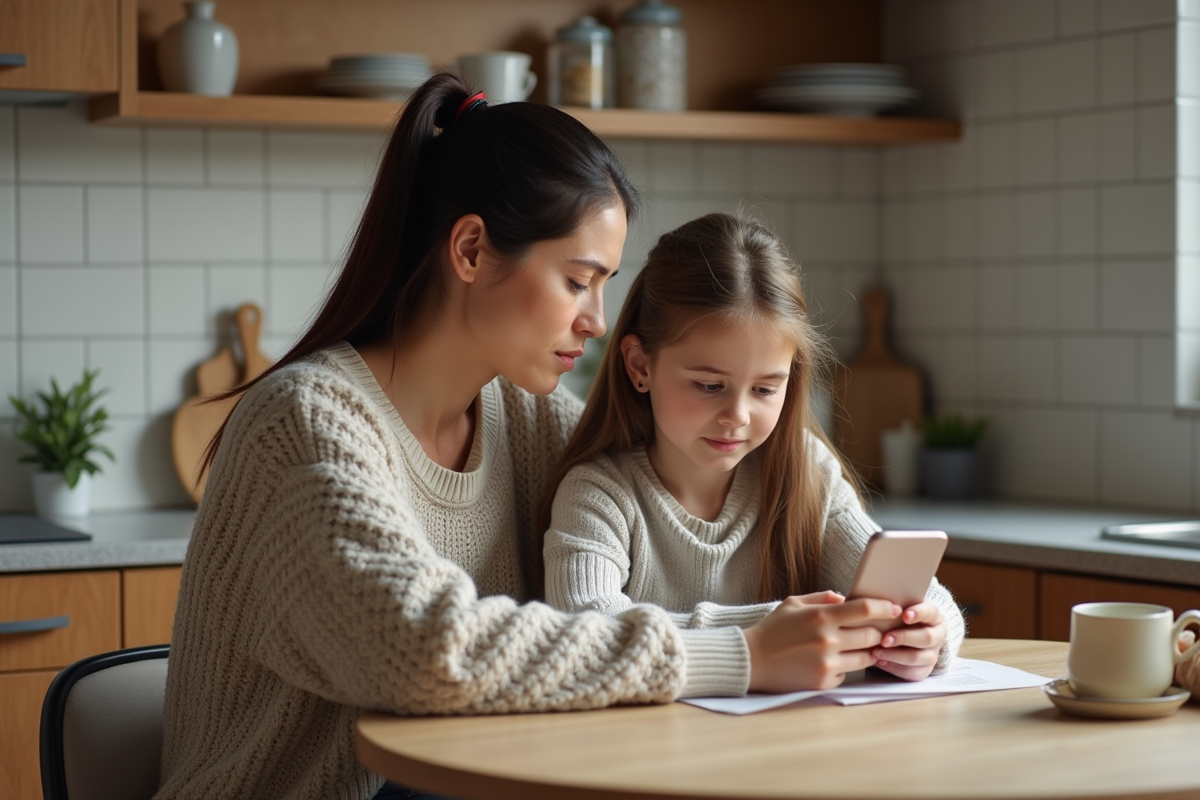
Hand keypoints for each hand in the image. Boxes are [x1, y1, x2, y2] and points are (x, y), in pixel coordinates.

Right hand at [743, 594, 900, 692]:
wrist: (751, 660)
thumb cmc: (772, 629)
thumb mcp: (793, 603)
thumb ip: (822, 598)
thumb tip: (846, 598)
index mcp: (821, 616)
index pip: (865, 609)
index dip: (885, 607)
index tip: (894, 608)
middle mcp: (827, 639)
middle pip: (872, 635)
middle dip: (879, 631)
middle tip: (878, 629)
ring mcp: (827, 663)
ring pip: (866, 657)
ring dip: (868, 651)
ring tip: (858, 646)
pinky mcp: (823, 682)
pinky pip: (848, 673)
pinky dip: (845, 667)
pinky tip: (831, 662)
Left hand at [871, 600, 945, 680]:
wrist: (908, 633)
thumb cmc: (899, 616)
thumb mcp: (899, 607)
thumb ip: (893, 606)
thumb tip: (875, 603)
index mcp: (933, 615)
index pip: (930, 612)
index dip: (919, 613)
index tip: (904, 615)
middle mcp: (937, 635)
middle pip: (926, 638)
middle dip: (904, 638)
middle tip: (884, 639)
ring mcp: (933, 654)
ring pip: (919, 658)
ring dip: (896, 656)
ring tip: (876, 652)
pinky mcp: (925, 670)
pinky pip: (912, 673)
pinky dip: (894, 668)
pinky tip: (879, 662)